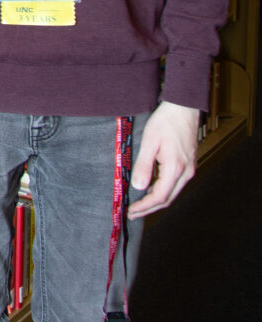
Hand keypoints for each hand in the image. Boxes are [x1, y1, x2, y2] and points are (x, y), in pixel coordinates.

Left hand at [127, 101, 199, 218]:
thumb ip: (144, 165)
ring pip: (172, 192)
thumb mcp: (150, 142)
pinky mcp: (188, 165)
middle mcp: (186, 173)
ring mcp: (189, 169)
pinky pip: (175, 183)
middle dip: (149, 208)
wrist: (183, 108)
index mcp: (176, 169)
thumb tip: (138, 187)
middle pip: (168, 199)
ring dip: (156, 200)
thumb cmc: (165, 121)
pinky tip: (151, 189)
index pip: (160, 197)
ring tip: (139, 204)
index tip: (131, 211)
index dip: (144, 206)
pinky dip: (162, 190)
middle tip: (133, 213)